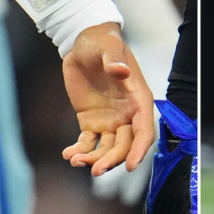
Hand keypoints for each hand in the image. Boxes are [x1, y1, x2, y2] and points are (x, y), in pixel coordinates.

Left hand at [59, 22, 154, 175]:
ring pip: (107, 148)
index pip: (144, 130)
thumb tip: (121, 70)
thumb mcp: (108, 47)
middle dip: (112, 160)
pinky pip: (88, 142)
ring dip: (94, 159)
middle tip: (96, 170)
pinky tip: (68, 154)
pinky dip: (80, 151)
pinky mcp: (90, 122)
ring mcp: (109, 120)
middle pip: (125, 146)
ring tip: (76, 160)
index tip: (131, 165)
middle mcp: (126, 114)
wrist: (82, 43)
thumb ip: (115, 60)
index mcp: (138, 99)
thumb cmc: (102, 43)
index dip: (140, 149)